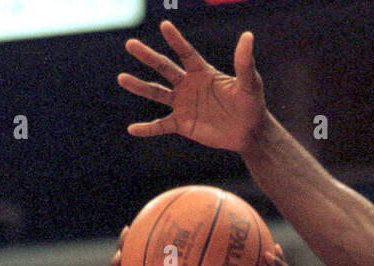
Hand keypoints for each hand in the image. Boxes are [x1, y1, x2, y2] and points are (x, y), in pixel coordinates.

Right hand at [119, 22, 266, 152]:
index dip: (176, 40)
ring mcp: (183, 104)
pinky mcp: (182, 124)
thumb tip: (248, 36)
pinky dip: (148, 129)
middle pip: (164, 68)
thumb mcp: (250, 83)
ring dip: (140, 87)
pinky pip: (161, 126)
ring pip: (157, 94)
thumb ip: (244, 62)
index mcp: (202, 72)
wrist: (248, 132)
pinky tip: (132, 129)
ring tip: (122, 78)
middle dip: (148, 56)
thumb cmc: (251, 104)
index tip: (164, 26)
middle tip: (130, 44)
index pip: (186, 53)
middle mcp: (188, 85)